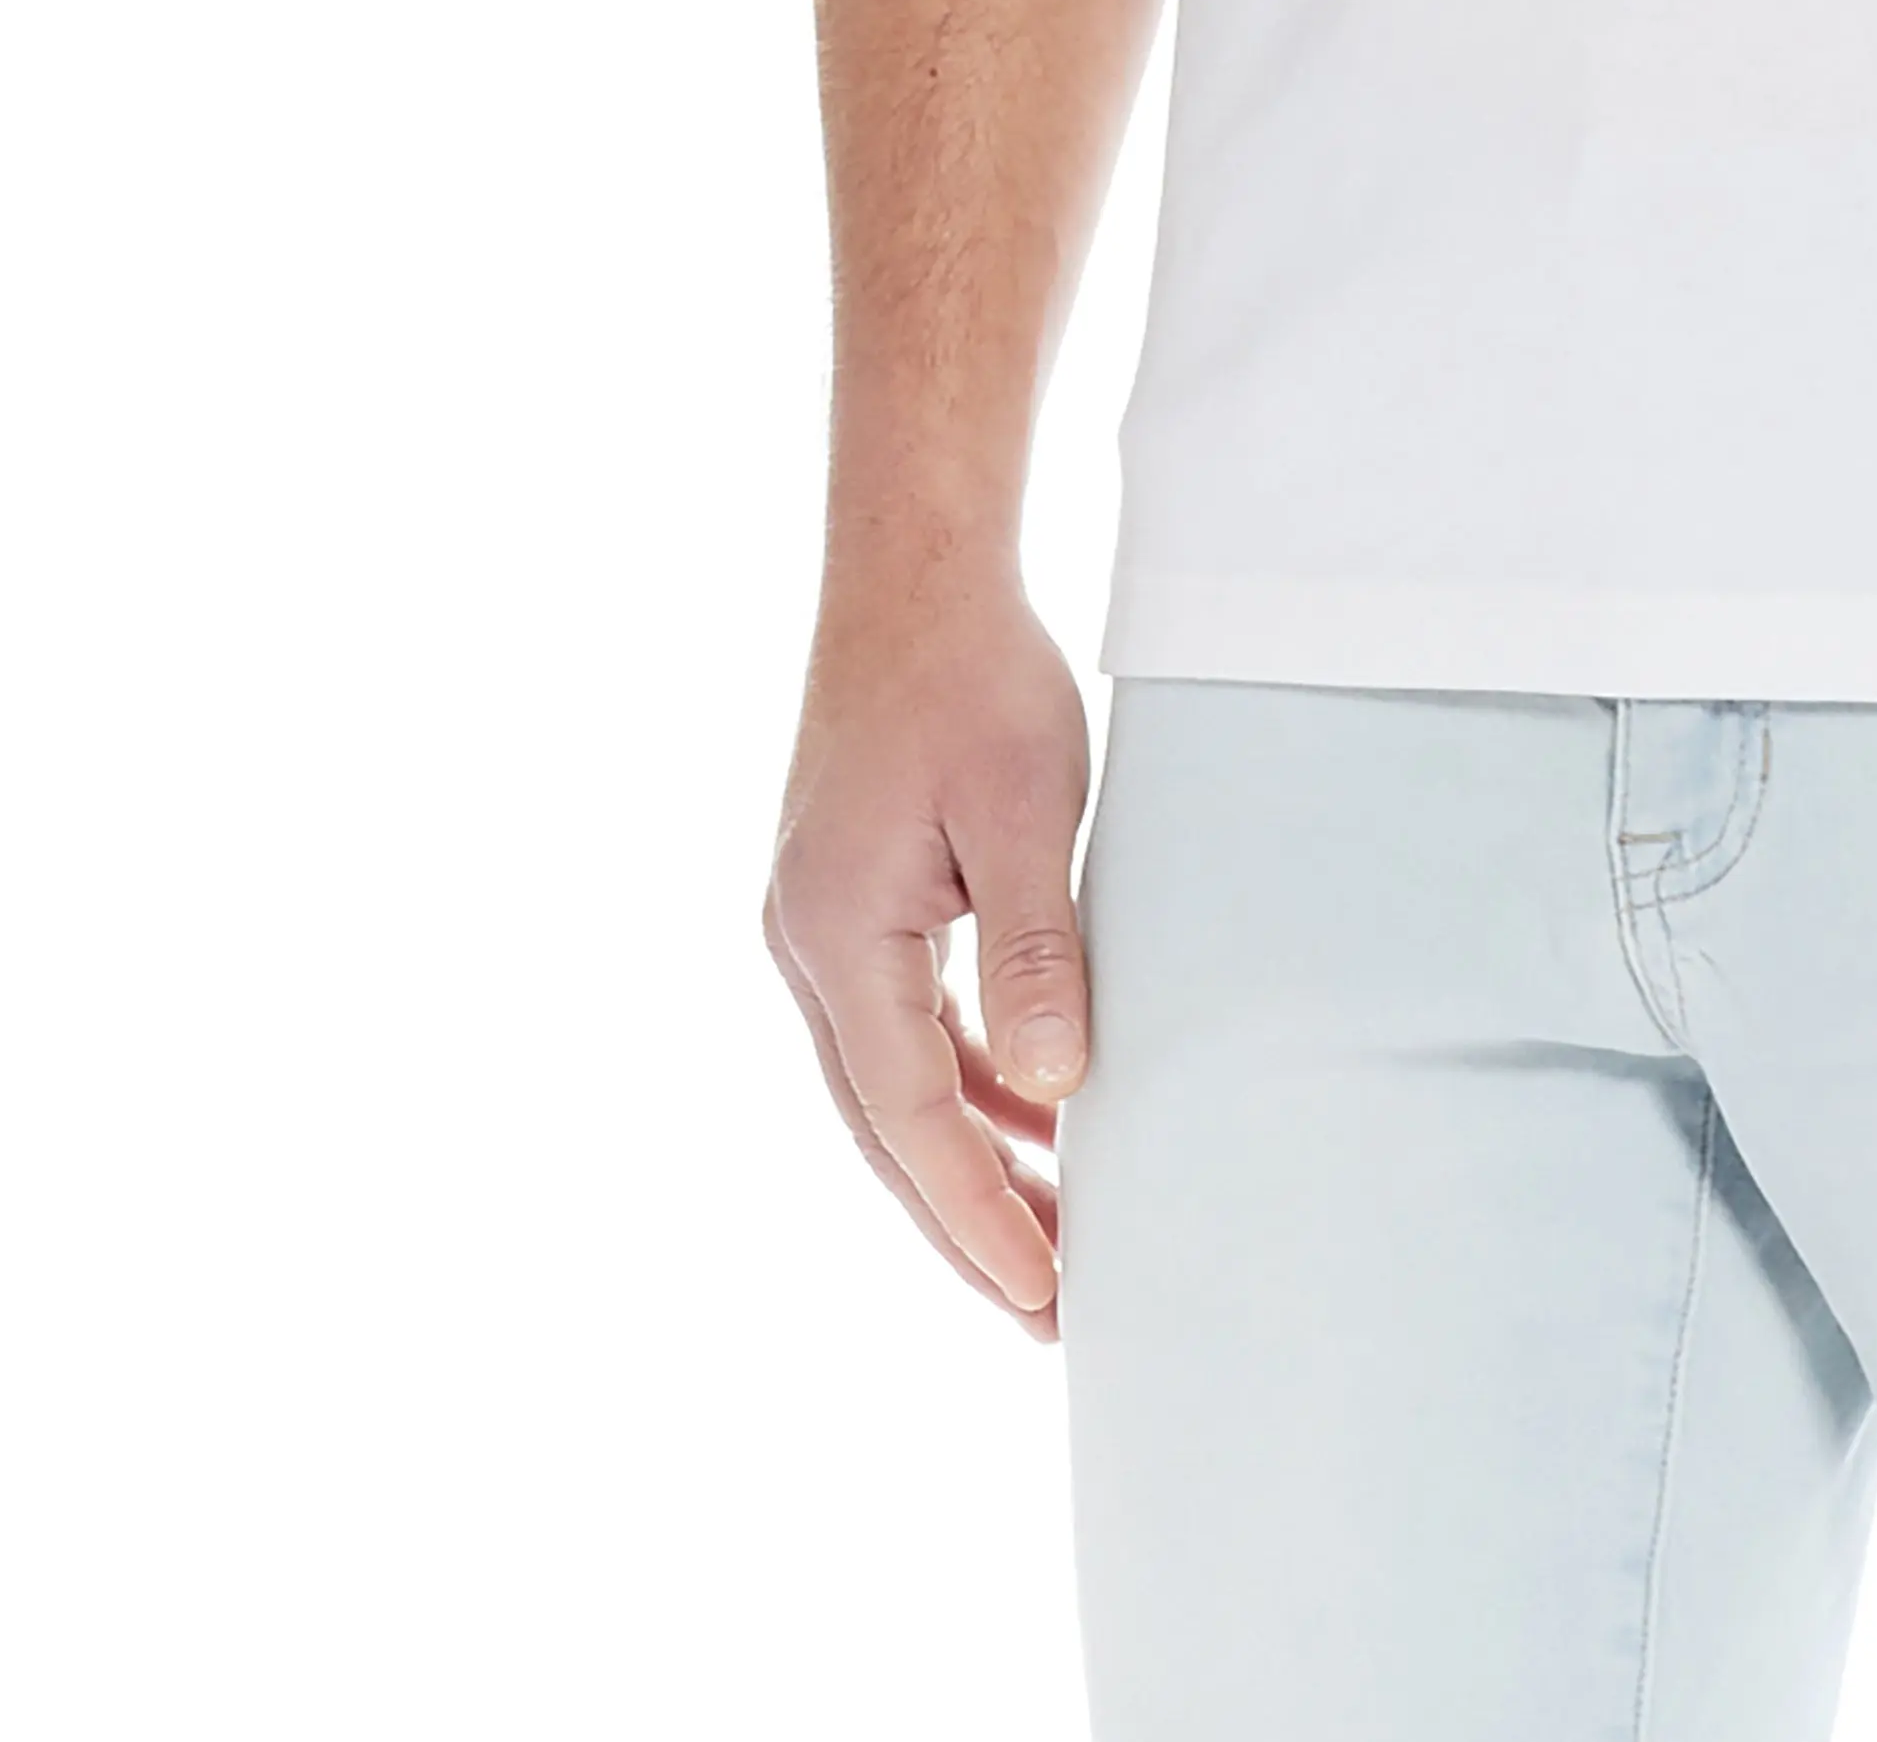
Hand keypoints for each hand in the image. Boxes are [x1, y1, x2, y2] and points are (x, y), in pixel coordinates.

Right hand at [763, 576, 1091, 1333]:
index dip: (981, 1216)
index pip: (916, 1121)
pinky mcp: (849, 897)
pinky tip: (1039, 1109)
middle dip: (969, 1223)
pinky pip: (906, 1024)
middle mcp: (809, 947)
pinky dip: (966, 1079)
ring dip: (970, 1157)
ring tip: (1060, 1234)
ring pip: (895, 1084)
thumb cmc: (974, 678)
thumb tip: (1054, 1083)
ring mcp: (821, 924)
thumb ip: (1035, 950)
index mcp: (840, 938)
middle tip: (1054, 1313)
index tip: (1046, 1296)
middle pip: (890, 1127)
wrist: (912, 571)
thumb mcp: (1026, 810)